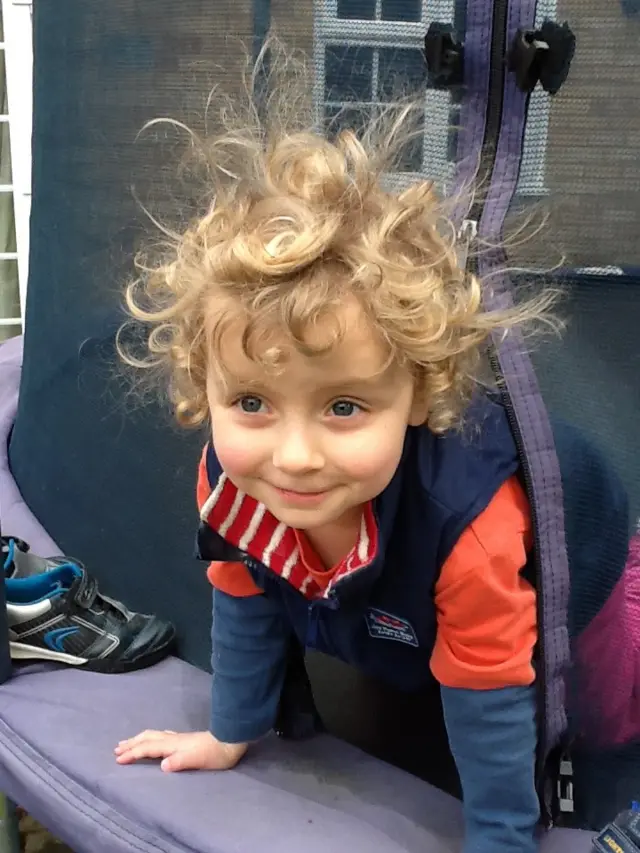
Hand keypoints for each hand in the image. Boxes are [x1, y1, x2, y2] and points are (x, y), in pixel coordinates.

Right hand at [114, 729, 247, 771]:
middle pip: (147, 738)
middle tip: (117, 748)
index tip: (117, 759)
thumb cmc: (213, 755)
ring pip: (154, 735)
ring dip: (139, 739)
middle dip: (132, 743)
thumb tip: (162, 765)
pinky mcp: (185, 740)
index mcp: (172, 745)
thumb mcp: (196, 760)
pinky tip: (154, 739)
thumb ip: (179, 762)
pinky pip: (161, 736)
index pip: (147, 748)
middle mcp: (173, 739)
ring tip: (128, 742)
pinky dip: (151, 738)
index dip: (132, 753)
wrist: (230, 742)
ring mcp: (179, 738)